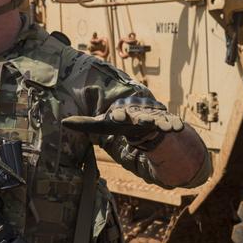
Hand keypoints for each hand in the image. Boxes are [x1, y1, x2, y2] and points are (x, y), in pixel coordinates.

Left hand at [61, 96, 182, 150]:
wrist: (141, 119)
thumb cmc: (119, 122)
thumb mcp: (102, 125)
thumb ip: (85, 124)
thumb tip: (63, 122)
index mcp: (123, 115)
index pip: (119, 115)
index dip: (118, 116)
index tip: (116, 116)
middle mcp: (139, 115)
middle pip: (141, 117)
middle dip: (144, 118)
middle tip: (144, 119)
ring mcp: (154, 118)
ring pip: (158, 120)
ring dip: (163, 123)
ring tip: (169, 127)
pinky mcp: (165, 122)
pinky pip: (170, 124)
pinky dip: (174, 125)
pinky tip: (179, 128)